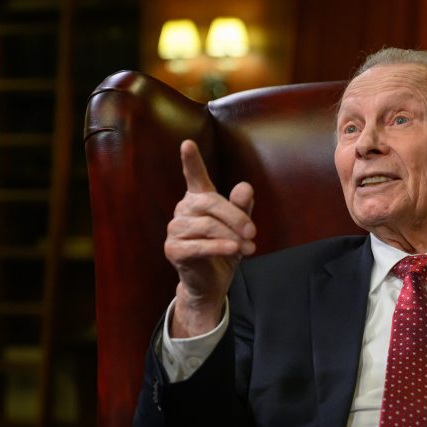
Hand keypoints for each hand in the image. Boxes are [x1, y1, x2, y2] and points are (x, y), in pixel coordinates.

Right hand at [165, 140, 255, 336]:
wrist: (212, 283)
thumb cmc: (225, 250)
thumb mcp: (239, 228)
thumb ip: (242, 208)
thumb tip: (245, 187)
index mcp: (199, 200)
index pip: (194, 177)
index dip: (191, 161)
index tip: (187, 143)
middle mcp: (183, 210)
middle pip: (210, 203)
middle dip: (235, 217)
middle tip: (253, 232)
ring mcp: (175, 230)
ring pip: (207, 226)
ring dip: (231, 237)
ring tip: (249, 248)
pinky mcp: (173, 250)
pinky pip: (198, 245)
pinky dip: (218, 247)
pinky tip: (233, 250)